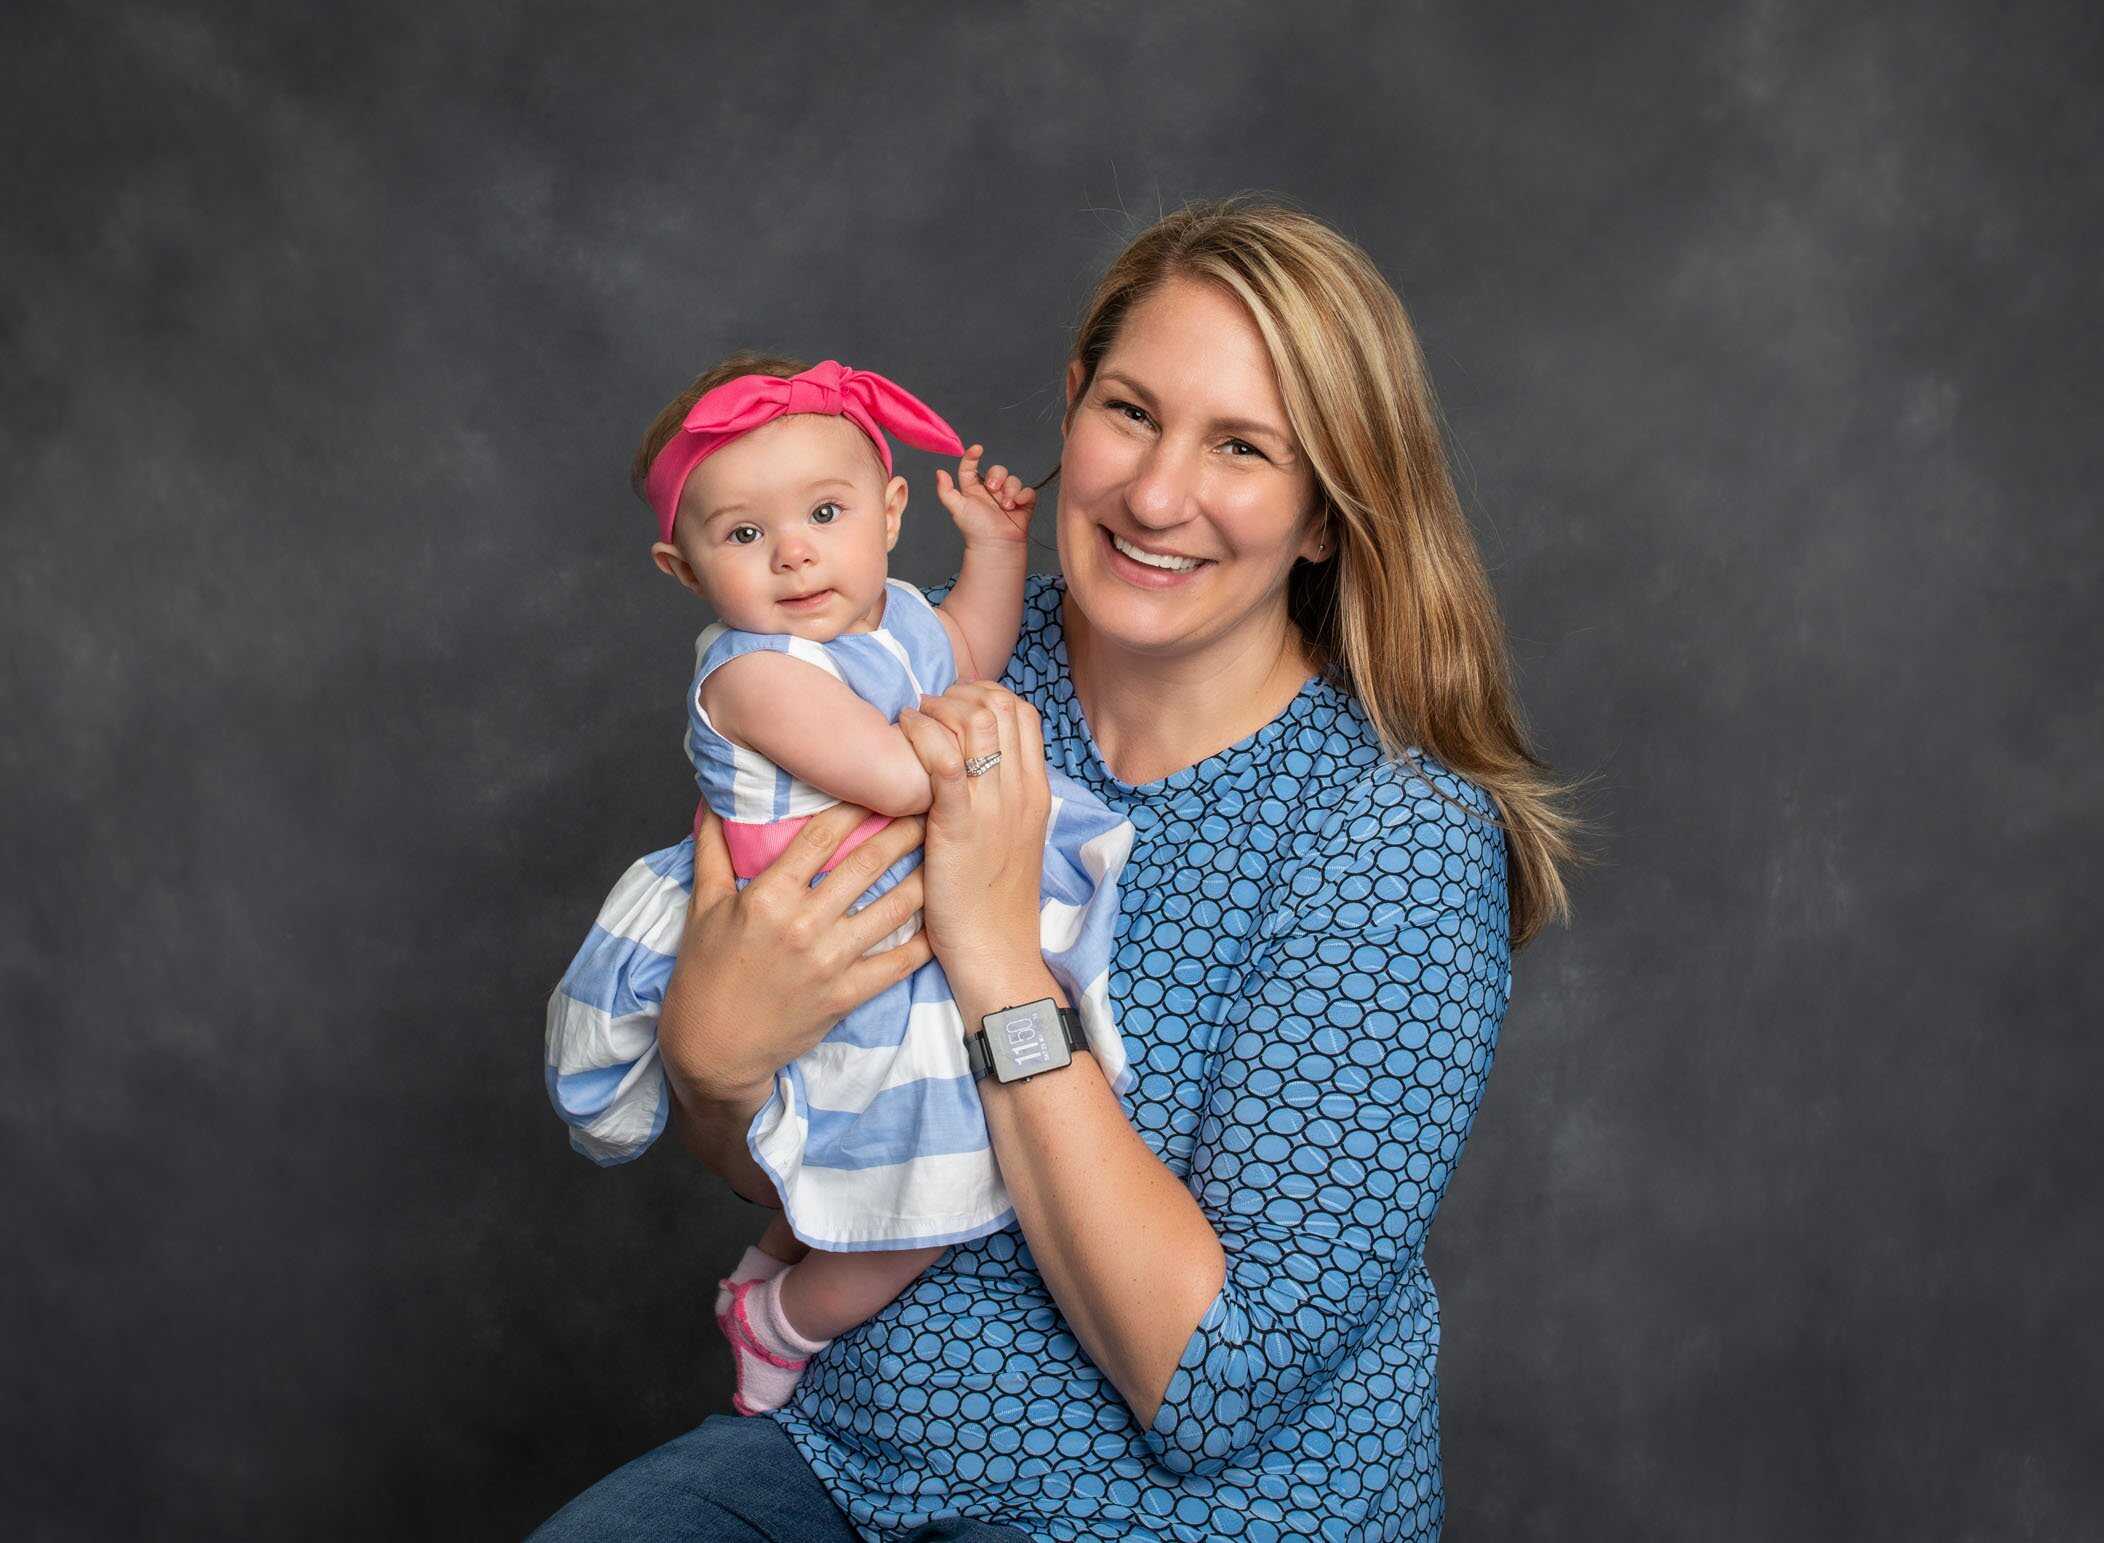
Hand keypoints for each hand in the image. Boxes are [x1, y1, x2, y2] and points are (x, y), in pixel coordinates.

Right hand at [657, 803, 932, 1103]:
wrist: (712, 1049)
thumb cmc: (703, 975)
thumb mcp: (702, 907)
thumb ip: (712, 851)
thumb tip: (711, 801)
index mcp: (768, 896)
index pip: (821, 836)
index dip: (856, 804)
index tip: (881, 782)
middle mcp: (804, 924)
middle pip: (867, 864)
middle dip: (903, 831)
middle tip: (930, 805)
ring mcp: (829, 962)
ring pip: (892, 909)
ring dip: (923, 878)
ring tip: (946, 854)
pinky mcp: (846, 996)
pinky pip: (897, 964)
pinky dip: (925, 943)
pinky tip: (944, 921)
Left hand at [896, 682, 1051, 988]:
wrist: (996, 953)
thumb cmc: (992, 902)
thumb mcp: (1009, 840)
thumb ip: (997, 799)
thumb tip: (967, 763)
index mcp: (1036, 792)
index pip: (1022, 712)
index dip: (984, 695)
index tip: (950, 709)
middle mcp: (1022, 791)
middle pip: (1001, 705)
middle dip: (957, 694)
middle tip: (926, 713)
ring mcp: (995, 806)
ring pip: (977, 721)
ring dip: (937, 709)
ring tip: (911, 724)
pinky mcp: (960, 825)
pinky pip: (946, 759)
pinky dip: (922, 735)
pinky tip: (903, 736)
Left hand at [934, 444, 1035, 549]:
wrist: (995, 546)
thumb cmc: (974, 529)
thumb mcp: (956, 508)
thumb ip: (946, 491)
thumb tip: (939, 472)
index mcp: (973, 489)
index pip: (971, 467)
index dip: (973, 456)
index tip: (977, 449)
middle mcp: (990, 490)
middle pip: (997, 470)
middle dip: (996, 476)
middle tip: (993, 488)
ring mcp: (1007, 496)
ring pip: (1013, 479)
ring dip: (1010, 490)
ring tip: (1006, 506)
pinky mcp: (1022, 504)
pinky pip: (1028, 491)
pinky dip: (1024, 495)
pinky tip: (1018, 504)